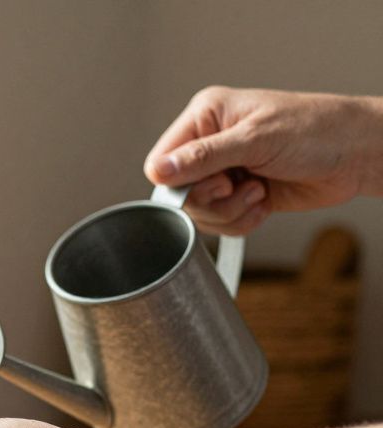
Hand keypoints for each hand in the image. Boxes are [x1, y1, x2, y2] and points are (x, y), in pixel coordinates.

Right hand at [144, 87, 382, 234]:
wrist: (356, 155)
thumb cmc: (316, 131)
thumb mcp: (255, 140)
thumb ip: (204, 157)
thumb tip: (160, 170)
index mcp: (206, 117)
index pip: (162, 160)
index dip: (179, 182)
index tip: (213, 183)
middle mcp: (211, 143)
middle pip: (179, 192)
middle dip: (212, 200)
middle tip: (240, 186)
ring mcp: (225, 170)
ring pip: (200, 212)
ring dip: (230, 212)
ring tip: (257, 192)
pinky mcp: (240, 194)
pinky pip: (221, 222)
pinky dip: (242, 221)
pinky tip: (263, 202)